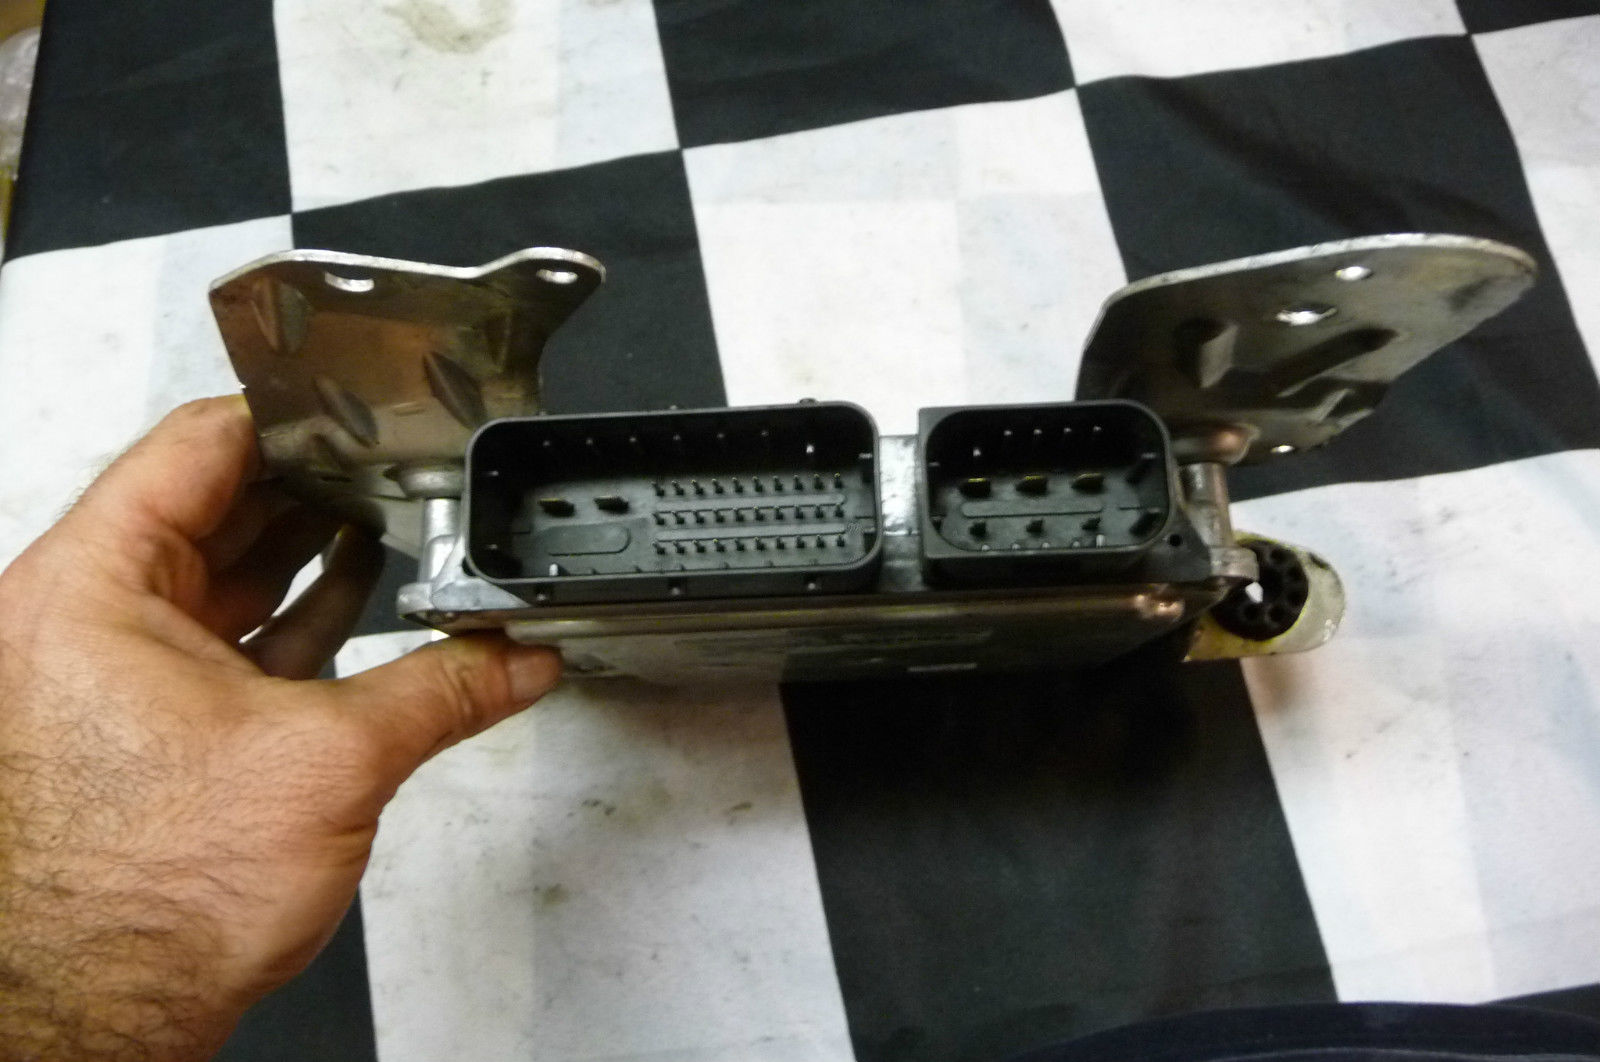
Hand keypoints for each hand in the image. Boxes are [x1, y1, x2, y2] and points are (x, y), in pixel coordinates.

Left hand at [0, 397, 560, 1060]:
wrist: (95, 1015)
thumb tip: (514, 658)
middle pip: (211, 507)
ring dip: (306, 555)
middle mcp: (79, 622)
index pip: (196, 448)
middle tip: (392, 469)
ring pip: (221, 576)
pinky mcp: (141, 727)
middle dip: (313, 489)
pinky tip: (357, 613)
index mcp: (89, 590)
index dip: (292, 421)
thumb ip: (441, 691)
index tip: (358, 412)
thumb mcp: (328, 764)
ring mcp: (107, 676)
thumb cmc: (137, 904)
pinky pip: (225, 643)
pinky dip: (291, 623)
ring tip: (387, 529)